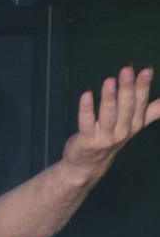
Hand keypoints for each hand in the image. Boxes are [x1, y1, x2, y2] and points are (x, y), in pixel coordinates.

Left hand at [62, 66, 159, 183]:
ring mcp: (105, 138)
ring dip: (109, 98)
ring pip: (108, 116)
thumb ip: (151, 111)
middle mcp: (122, 131)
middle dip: (127, 89)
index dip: (143, 87)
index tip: (146, 70)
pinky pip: (86, 124)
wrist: (88, 165)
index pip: (140, 103)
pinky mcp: (87, 141)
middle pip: (126, 108)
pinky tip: (86, 96)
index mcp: (134, 124)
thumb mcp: (133, 125)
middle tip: (126, 70)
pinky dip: (86, 110)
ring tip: (109, 81)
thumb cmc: (110, 139)